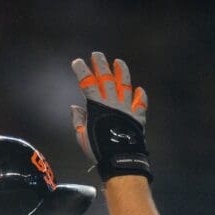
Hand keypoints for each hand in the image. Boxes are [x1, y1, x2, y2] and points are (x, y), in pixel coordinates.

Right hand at [71, 52, 151, 181]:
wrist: (120, 160)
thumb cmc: (98, 150)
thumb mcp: (82, 136)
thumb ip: (78, 119)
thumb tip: (75, 108)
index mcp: (97, 107)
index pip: (88, 83)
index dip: (82, 71)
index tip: (77, 62)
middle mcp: (113, 103)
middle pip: (107, 78)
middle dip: (100, 65)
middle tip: (97, 54)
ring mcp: (127, 108)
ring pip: (125, 85)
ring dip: (121, 72)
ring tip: (118, 62)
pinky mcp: (137, 116)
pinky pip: (140, 103)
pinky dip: (139, 96)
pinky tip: (139, 89)